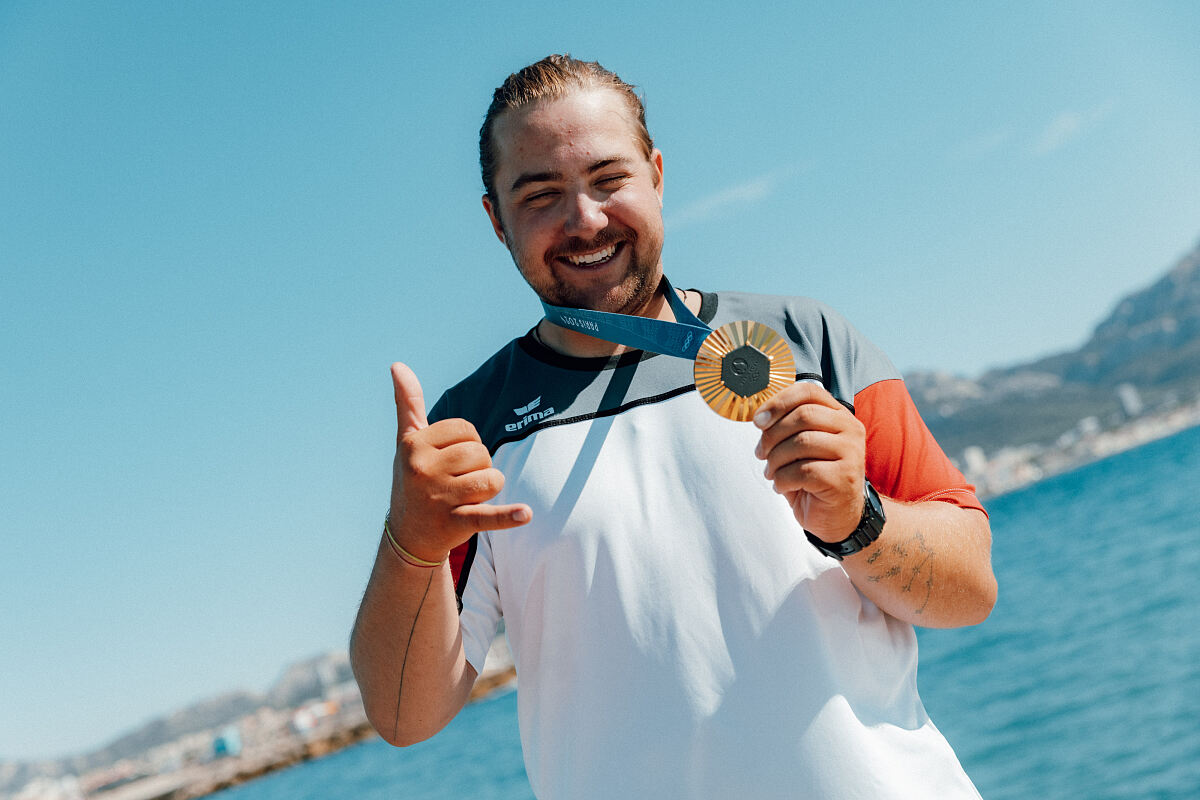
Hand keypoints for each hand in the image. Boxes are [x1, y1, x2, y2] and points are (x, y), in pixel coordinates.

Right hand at [389, 362, 530, 561]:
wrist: (408, 538)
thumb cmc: (412, 480)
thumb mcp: (407, 443)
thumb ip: (408, 404)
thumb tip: (398, 365)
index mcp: (414, 445)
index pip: (466, 429)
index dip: (467, 443)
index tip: (449, 459)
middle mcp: (422, 470)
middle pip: (480, 452)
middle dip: (478, 466)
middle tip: (456, 482)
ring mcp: (438, 499)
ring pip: (491, 478)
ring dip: (488, 488)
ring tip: (466, 498)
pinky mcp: (455, 524)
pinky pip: (487, 516)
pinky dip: (508, 517)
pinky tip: (525, 513)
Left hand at [753, 381, 864, 540]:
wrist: (837, 517)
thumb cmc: (815, 479)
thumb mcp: (801, 447)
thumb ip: (787, 426)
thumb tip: (760, 416)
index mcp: (839, 416)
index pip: (809, 392)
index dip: (778, 402)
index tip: (758, 421)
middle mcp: (850, 430)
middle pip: (803, 415)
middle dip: (772, 435)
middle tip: (761, 453)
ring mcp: (851, 454)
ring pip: (801, 442)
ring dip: (775, 459)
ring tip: (771, 472)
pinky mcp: (843, 478)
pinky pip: (802, 471)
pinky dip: (783, 479)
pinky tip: (782, 486)